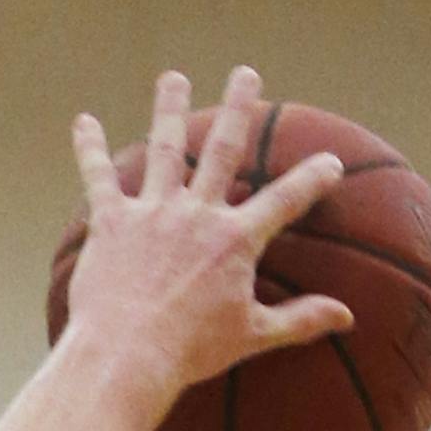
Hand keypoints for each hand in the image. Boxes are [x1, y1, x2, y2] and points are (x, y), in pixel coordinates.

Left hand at [66, 65, 353, 407]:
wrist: (126, 357)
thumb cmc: (189, 352)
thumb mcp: (252, 336)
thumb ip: (300, 320)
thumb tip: (347, 318)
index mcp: (235, 240)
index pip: (286, 200)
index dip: (312, 180)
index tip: (330, 163)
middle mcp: (197, 215)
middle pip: (224, 150)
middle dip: (239, 109)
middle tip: (245, 74)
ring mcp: (153, 213)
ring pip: (165, 149)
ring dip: (170, 110)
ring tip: (174, 78)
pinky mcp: (111, 223)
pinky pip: (99, 177)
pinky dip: (90, 149)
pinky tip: (82, 122)